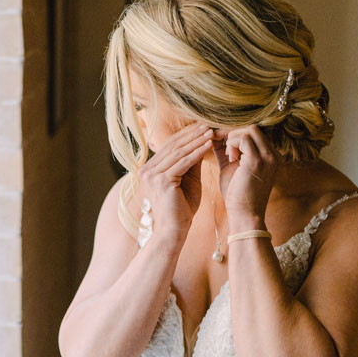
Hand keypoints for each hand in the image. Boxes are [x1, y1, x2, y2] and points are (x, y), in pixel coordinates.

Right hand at [138, 122, 213, 236]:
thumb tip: (201, 141)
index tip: (202, 127)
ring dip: (196, 141)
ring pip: (178, 152)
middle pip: (172, 146)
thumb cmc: (181, 209)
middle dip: (192, 134)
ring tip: (211, 132)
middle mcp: (146, 170)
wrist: (173, 231)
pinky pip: (183, 163)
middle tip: (208, 125)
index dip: (186, 135)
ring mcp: (152, 176)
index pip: (168, 146)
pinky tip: (208, 145)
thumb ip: (190, 162)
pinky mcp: (161, 181)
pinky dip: (197, 153)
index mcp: (149, 169)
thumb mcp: (187, 179)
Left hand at [212, 125, 277, 224]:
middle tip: (223, 148)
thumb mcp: (231, 168)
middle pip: (253, 128)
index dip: (236, 135)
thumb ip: (226, 151)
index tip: (222, 143)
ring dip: (232, 140)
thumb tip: (214, 135)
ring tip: (229, 157)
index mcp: (270, 157)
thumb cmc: (238, 195)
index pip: (254, 134)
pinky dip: (232, 144)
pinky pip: (243, 138)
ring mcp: (268, 157)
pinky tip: (230, 159)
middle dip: (233, 134)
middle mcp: (273, 155)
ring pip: (249, 130)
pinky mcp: (257, 161)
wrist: (245, 215)